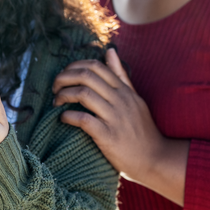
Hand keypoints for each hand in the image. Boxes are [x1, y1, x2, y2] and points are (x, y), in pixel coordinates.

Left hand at [52, 49, 188, 203]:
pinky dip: (69, 116)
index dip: (74, 66)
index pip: (96, 66)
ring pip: (84, 94)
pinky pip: (84, 120)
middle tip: (55, 87)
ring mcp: (115, 117)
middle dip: (64, 78)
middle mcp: (120, 100)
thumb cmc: (141, 130)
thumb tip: (110, 50)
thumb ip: (120, 75)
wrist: (155, 158)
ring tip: (56, 102)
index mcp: (124, 90)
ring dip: (64, 95)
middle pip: (87, 76)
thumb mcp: (134, 98)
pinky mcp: (109, 136)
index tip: (64, 76)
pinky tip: (63, 118)